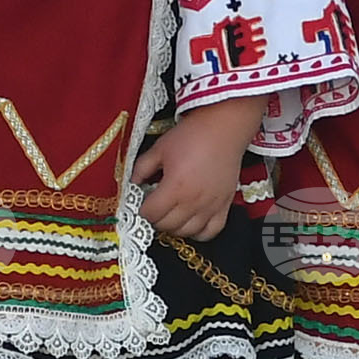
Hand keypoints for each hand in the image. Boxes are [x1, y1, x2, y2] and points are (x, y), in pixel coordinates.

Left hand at [134, 95, 267, 242]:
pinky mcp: (225, 204)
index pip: (150, 214)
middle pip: (166, 226)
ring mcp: (211, 205)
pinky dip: (199, 232)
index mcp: (175, 187)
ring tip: (172, 213)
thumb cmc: (193, 135)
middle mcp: (193, 201)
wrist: (225, 127)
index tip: (144, 200)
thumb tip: (133, 183)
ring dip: (175, 226)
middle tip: (156, 206)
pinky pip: (212, 231)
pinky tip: (192, 221)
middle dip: (156, 218)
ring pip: (187, 232)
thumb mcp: (160, 148)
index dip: (143, 209)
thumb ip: (141, 168)